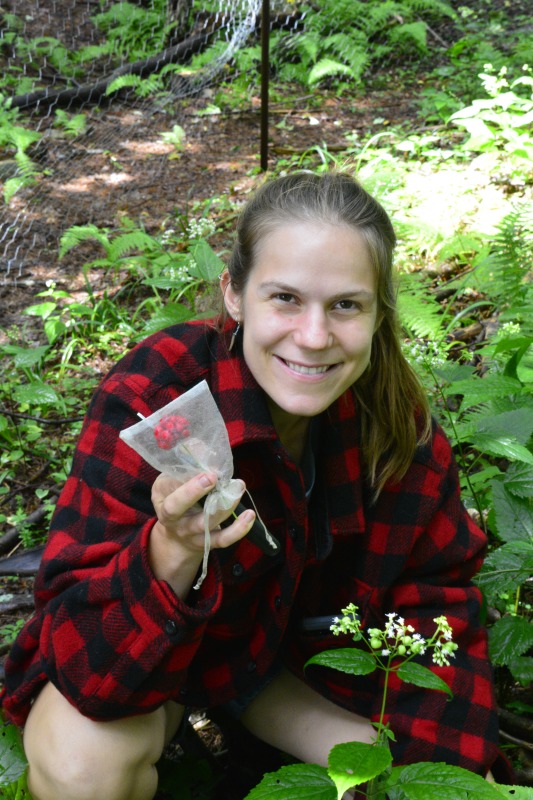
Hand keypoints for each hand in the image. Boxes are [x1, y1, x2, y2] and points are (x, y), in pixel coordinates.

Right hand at [149, 472, 254, 595]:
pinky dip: (238, 529)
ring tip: (238, 487)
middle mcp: (172, 519)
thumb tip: (201, 446)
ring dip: (224, 505)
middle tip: (213, 476)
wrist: (176, 538)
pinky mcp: (208, 543)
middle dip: (193, 492)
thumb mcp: (172, 482)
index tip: (204, 471)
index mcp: (163, 501)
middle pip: (178, 508)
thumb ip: (186, 467)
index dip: (185, 483)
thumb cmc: (176, 500)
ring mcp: (190, 533)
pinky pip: (223, 539)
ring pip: (205, 523)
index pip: (169, 491)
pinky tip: (249, 515)